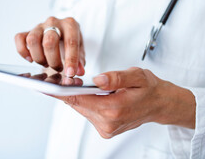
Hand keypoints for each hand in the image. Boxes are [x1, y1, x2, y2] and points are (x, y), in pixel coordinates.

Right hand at [15, 16, 84, 77]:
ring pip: (32, 40)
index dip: (71, 59)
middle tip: (58, 68)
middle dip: (53, 60)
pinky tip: (31, 59)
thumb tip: (79, 71)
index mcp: (70, 24)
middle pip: (49, 41)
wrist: (61, 31)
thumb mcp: (80, 49)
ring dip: (39, 57)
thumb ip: (80, 60)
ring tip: (46, 64)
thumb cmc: (70, 40)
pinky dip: (23, 51)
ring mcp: (39, 26)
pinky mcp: (28, 30)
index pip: (70, 42)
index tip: (70, 73)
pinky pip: (19, 38)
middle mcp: (53, 22)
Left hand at [53, 67, 195, 138]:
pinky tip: (86, 93)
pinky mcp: (105, 129)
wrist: (160, 104)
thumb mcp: (137, 75)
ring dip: (76, 96)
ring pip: (81, 108)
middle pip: (77, 104)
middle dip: (67, 90)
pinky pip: (88, 112)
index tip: (44, 86)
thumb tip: (98, 79)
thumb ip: (116, 77)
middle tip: (56, 77)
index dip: (60, 91)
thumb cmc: (149, 88)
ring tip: (72, 83)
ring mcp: (106, 128)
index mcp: (114, 109)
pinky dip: (84, 102)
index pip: (79, 99)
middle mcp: (108, 122)